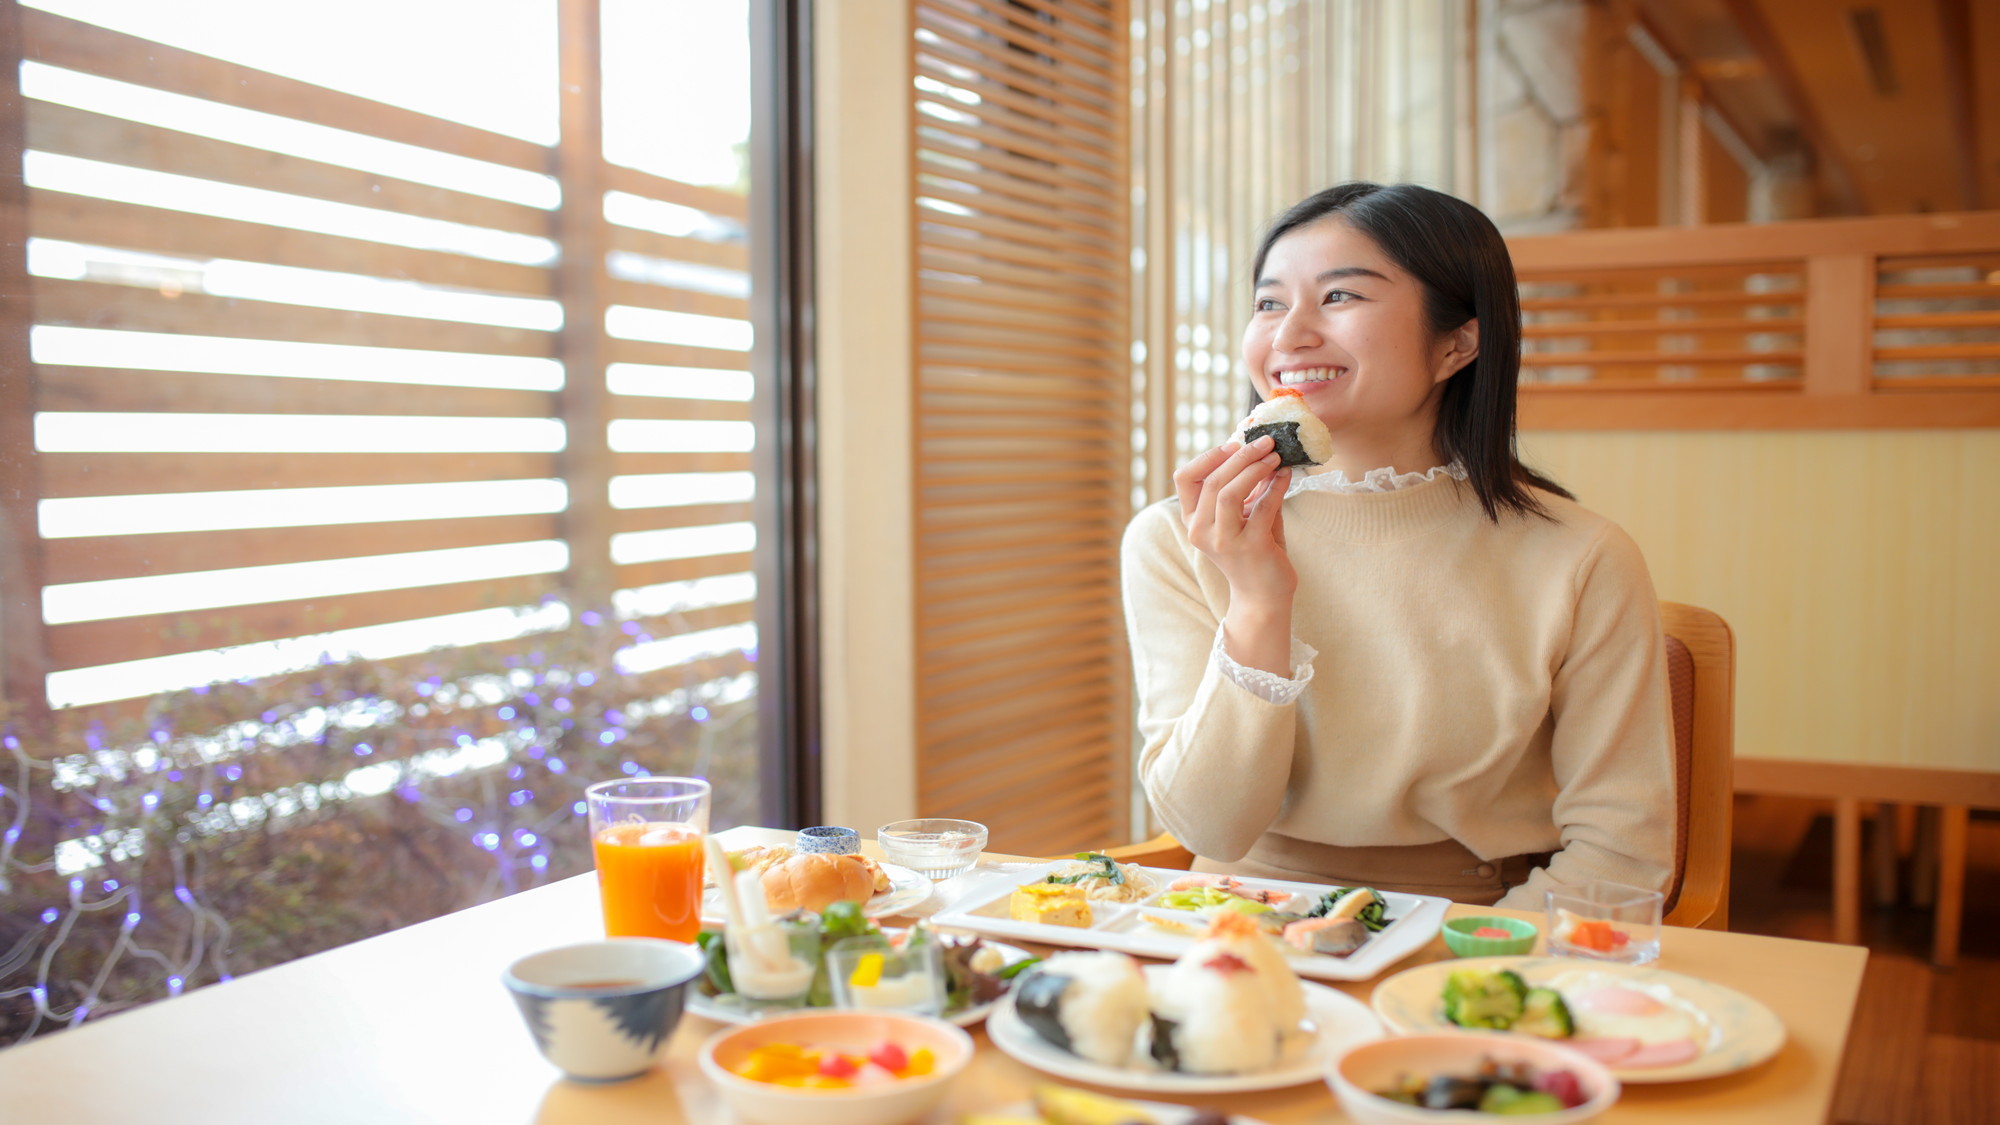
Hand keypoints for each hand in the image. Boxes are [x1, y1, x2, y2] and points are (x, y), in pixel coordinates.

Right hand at [1172, 435, 1295, 610]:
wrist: (1263, 595)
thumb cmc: (1253, 551)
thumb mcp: (1241, 516)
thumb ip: (1246, 487)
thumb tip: (1259, 451)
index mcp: (1193, 521)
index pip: (1185, 478)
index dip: (1208, 456)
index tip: (1234, 443)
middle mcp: (1201, 532)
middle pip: (1212, 481)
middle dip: (1241, 456)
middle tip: (1265, 441)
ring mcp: (1224, 541)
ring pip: (1229, 492)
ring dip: (1255, 468)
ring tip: (1275, 456)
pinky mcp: (1250, 547)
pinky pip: (1262, 507)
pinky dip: (1276, 486)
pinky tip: (1286, 475)